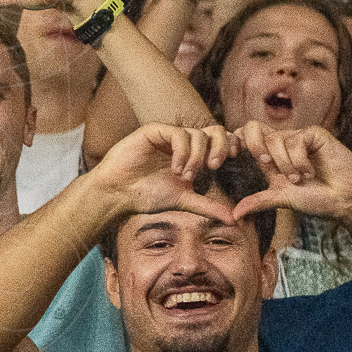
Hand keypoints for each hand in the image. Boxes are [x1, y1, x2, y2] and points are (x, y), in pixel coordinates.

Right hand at [89, 123, 243, 221]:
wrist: (117, 194)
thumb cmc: (146, 196)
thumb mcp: (183, 201)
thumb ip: (208, 206)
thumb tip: (234, 221)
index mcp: (193, 153)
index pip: (220, 141)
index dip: (229, 147)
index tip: (229, 164)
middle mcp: (183, 141)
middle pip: (215, 131)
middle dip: (219, 147)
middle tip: (213, 167)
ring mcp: (168, 135)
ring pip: (197, 133)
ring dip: (196, 156)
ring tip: (184, 176)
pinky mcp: (154, 131)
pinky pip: (177, 133)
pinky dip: (182, 152)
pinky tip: (175, 169)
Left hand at [228, 121, 351, 223]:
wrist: (344, 199)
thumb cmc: (316, 199)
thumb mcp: (281, 199)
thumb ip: (258, 202)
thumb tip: (234, 216)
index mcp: (269, 157)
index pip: (243, 137)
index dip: (234, 140)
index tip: (231, 155)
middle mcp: (281, 144)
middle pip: (252, 128)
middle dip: (254, 146)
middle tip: (267, 164)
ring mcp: (298, 137)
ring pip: (275, 139)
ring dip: (285, 163)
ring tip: (300, 179)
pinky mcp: (314, 134)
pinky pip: (296, 140)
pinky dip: (300, 160)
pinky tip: (310, 172)